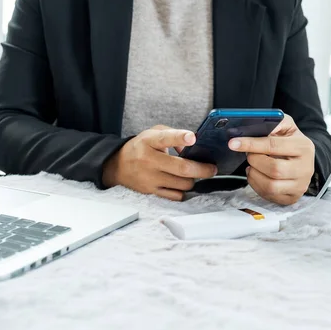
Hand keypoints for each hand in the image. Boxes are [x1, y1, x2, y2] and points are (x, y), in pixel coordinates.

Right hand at [103, 126, 217, 200]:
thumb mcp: (153, 134)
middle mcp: (149, 160)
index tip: (192, 137)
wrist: (118, 166)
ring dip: (193, 180)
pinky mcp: (151, 191)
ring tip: (194, 175)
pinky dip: (183, 191)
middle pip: (182, 168)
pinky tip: (183, 184)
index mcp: (149, 141)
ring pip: (182, 184)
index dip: (180, 137)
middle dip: (202, 169)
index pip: (165, 138)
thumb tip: (192, 147)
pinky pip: (175, 196)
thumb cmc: (141, 147)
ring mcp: (150, 178)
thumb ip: (173, 135)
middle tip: (212, 168)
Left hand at [228, 114, 314, 204]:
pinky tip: (257, 175)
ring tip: (253, 165)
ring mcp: (300, 185)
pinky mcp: (292, 197)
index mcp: (304, 147)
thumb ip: (275, 121)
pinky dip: (256, 185)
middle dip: (254, 161)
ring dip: (254, 174)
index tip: (233, 143)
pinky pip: (269, 195)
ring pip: (270, 185)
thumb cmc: (290, 141)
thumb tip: (257, 123)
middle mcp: (305, 168)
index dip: (251, 144)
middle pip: (274, 169)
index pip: (274, 146)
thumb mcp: (286, 126)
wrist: (302, 160)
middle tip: (249, 155)